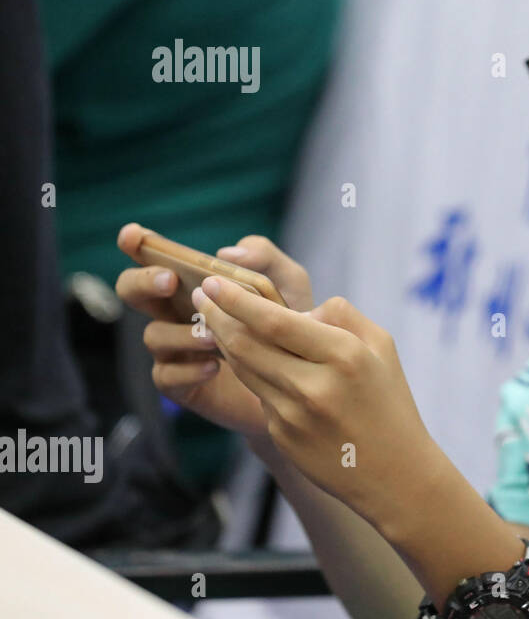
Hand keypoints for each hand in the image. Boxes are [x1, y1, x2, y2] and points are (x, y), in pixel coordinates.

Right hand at [115, 223, 313, 436]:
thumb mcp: (288, 282)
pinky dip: (188, 370)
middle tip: (170, 281)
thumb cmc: (290, 321)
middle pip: (132, 292)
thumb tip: (227, 253)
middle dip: (143, 282)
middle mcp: (175, 313)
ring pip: (153, 335)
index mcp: (192, 284)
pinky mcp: (182, 384)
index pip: (154, 260)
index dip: (136, 245)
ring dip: (180, 332)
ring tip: (214, 335)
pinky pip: (167, 376)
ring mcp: (175, 349)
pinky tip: (214, 367)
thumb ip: (265, 257)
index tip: (132, 234)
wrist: (306, 377)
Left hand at [191, 278, 436, 530]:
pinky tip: (248, 361)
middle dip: (215, 315)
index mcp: (344, 356)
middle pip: (245, 343)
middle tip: (199, 294)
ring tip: (214, 320)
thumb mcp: (382, 347)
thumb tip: (298, 311)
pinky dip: (251, 373)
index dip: (236, 300)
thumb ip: (342, 315)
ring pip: (243, 368)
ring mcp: (294, 416)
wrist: (395, 474)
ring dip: (222, 341)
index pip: (274, 322)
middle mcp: (315, 386)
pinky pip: (259, 395)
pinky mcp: (282, 437)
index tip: (214, 281)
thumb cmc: (389, 402)